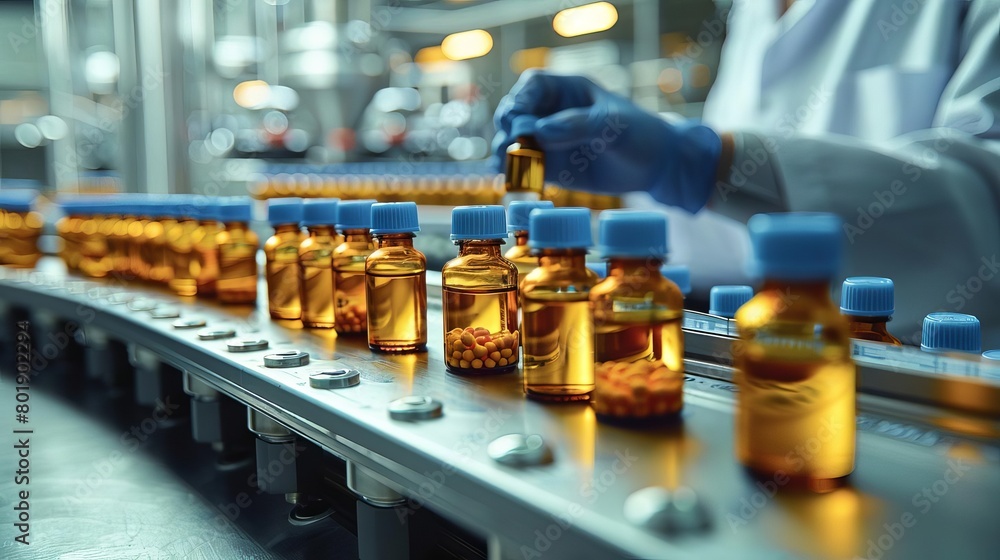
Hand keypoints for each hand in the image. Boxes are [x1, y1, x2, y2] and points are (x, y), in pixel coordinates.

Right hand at [492, 71, 721, 212]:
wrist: (656, 166)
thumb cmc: (640, 134)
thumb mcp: (614, 125)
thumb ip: (578, 125)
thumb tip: (539, 130)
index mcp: (567, 90)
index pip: (532, 85)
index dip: (521, 99)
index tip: (521, 119)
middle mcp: (552, 112)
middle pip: (515, 113)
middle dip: (508, 127)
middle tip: (513, 145)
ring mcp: (549, 140)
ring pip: (513, 141)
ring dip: (505, 152)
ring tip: (505, 166)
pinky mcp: (552, 167)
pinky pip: (524, 167)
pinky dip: (513, 173)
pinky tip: (510, 179)